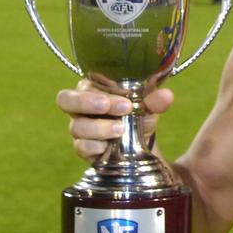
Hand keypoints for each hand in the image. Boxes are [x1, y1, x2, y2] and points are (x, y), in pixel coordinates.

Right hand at [55, 80, 173, 160]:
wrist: (140, 143)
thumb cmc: (138, 114)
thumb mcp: (148, 105)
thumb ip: (154, 99)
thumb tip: (166, 95)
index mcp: (93, 88)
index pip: (85, 83)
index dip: (100, 89)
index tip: (125, 97)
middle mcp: (81, 107)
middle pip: (65, 100)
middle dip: (86, 102)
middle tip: (108, 106)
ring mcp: (80, 129)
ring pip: (76, 126)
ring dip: (98, 127)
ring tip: (120, 129)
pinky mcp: (83, 149)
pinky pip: (80, 147)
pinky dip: (93, 146)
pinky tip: (107, 147)